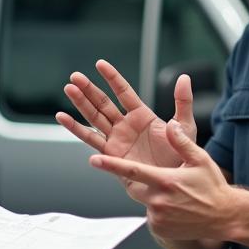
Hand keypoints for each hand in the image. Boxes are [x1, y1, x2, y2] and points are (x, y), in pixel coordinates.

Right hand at [55, 60, 196, 193]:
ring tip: (69, 89)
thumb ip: (182, 102)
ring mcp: (116, 139)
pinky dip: (76, 129)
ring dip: (80, 104)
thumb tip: (184, 78)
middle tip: (75, 76)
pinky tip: (63, 117)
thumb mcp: (186, 126)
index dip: (112, 78)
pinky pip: (90, 139)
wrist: (176, 184)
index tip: (100, 64)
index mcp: (142, 115)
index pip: (124, 92)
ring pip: (94, 118)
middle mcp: (126, 125)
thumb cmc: (182, 157)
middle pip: (104, 103)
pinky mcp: (110, 155)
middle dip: (89, 89)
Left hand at [89, 118, 232, 240]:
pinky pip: (150, 216)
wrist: (225, 218)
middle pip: (136, 186)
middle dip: (143, 181)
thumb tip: (169, 123)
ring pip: (144, 201)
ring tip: (177, 197)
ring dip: (154, 196)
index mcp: (165, 181)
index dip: (111, 165)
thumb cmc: (213, 187)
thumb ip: (181, 142)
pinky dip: (158, 211)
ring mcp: (158, 218)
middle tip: (163, 180)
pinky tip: (177, 209)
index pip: (132, 171)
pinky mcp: (159, 230)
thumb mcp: (200, 159)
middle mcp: (158, 201)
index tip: (94, 160)